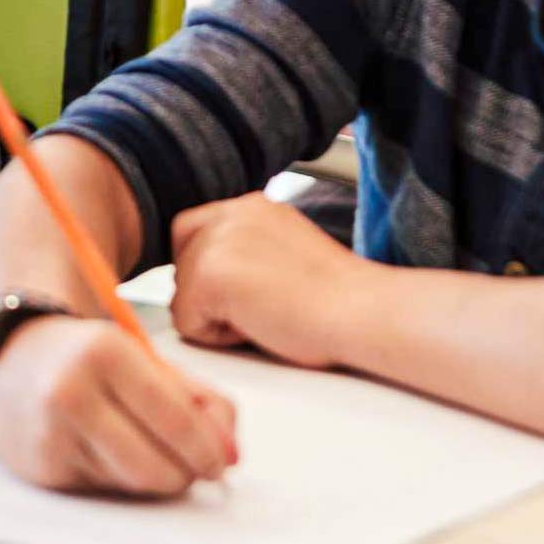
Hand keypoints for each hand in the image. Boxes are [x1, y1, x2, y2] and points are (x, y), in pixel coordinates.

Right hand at [0, 315, 238, 496]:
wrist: (7, 357)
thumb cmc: (87, 356)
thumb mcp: (143, 357)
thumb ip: (198, 397)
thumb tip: (229, 455)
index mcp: (105, 352)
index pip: (175, 420)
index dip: (207, 450)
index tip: (221, 462)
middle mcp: (72, 392)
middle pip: (155, 467)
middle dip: (185, 474)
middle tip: (194, 467)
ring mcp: (52, 433)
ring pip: (130, 482)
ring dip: (153, 476)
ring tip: (152, 451)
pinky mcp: (41, 466)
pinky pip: (101, 487)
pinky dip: (118, 476)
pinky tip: (110, 449)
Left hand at [170, 193, 374, 369]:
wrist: (363, 311)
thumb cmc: (337, 298)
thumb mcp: (284, 251)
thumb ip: (247, 248)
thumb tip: (210, 271)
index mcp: (251, 205)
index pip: (191, 232)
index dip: (208, 270)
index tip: (248, 289)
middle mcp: (230, 213)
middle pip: (180, 264)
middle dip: (208, 294)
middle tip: (263, 304)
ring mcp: (216, 241)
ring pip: (182, 296)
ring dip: (215, 316)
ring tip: (266, 313)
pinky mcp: (209, 275)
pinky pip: (186, 323)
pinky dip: (218, 337)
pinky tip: (259, 325)